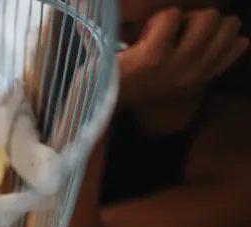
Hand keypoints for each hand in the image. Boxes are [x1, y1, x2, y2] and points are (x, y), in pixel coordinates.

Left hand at [118, 8, 248, 107]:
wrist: (100, 99)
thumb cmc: (133, 84)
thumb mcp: (176, 77)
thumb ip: (203, 60)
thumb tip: (240, 38)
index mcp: (200, 79)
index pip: (238, 45)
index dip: (219, 31)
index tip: (189, 37)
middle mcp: (194, 74)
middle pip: (227, 24)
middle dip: (200, 19)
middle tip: (172, 33)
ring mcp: (176, 65)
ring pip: (207, 17)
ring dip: (182, 16)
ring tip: (158, 33)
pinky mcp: (154, 57)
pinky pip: (172, 16)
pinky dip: (158, 18)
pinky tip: (142, 37)